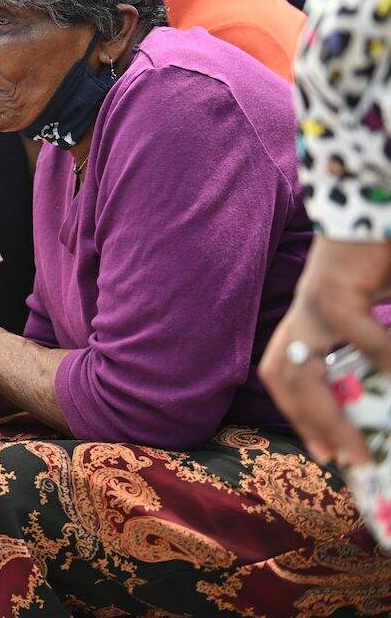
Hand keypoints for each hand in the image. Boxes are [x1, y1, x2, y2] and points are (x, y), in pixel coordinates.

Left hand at [260, 237, 390, 467]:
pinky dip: (384, 356)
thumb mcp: (382, 311)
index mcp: (311, 317)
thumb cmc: (385, 257)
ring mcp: (314, 301)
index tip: (324, 451)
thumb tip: (390, 381)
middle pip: (283, 377)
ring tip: (361, 445)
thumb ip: (381, 346)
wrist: (376, 203)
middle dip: (309, 423)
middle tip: (342, 461)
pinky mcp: (333, 287)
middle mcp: (304, 312)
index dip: (298, 413)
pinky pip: (358, 333)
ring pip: (305, 371)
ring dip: (331, 413)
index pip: (285, 372)